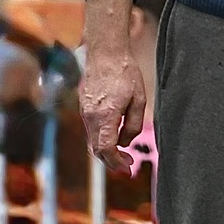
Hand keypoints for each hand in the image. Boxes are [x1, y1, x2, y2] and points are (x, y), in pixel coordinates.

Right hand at [79, 44, 147, 174]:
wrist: (106, 53)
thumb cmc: (126, 74)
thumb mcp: (139, 101)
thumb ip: (133, 125)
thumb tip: (125, 143)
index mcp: (105, 116)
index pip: (106, 149)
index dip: (116, 163)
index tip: (127, 170)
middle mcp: (90, 116)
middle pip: (96, 148)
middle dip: (111, 161)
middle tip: (128, 166)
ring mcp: (85, 111)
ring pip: (93, 140)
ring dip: (107, 150)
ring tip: (125, 154)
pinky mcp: (84, 106)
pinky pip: (92, 129)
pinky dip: (102, 138)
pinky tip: (116, 137)